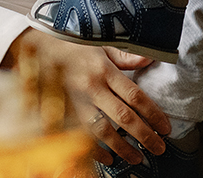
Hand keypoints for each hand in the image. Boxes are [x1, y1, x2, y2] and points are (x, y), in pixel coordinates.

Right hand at [9, 30, 168, 162]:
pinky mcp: (63, 112)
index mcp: (103, 69)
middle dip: (144, 135)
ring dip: (122, 148)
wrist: (37, 48)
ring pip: (103, 131)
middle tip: (159, 148)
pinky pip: (80, 136)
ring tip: (138, 158)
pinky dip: (95, 151)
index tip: (165, 127)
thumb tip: (148, 60)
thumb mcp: (101, 45)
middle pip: (123, 117)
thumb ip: (126, 56)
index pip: (135, 96)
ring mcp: (75, 102)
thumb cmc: (73, 46)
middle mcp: (91, 87)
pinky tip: (108, 159)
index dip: (152, 114)